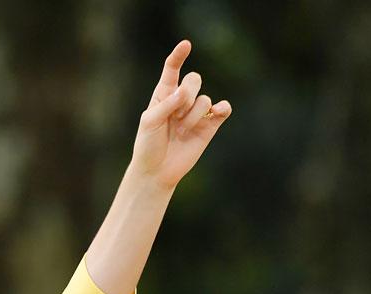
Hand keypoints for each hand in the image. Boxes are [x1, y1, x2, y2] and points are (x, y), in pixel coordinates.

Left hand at [131, 39, 231, 189]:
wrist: (157, 171)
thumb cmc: (148, 145)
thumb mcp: (149, 122)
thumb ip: (166, 105)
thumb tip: (185, 93)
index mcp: (164, 94)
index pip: (172, 70)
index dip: (179, 56)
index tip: (186, 44)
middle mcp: (182, 100)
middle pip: (195, 79)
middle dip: (187, 95)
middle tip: (175, 116)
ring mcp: (197, 113)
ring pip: (205, 100)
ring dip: (192, 116)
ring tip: (180, 131)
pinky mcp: (209, 125)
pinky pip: (223, 109)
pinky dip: (222, 108)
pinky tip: (218, 111)